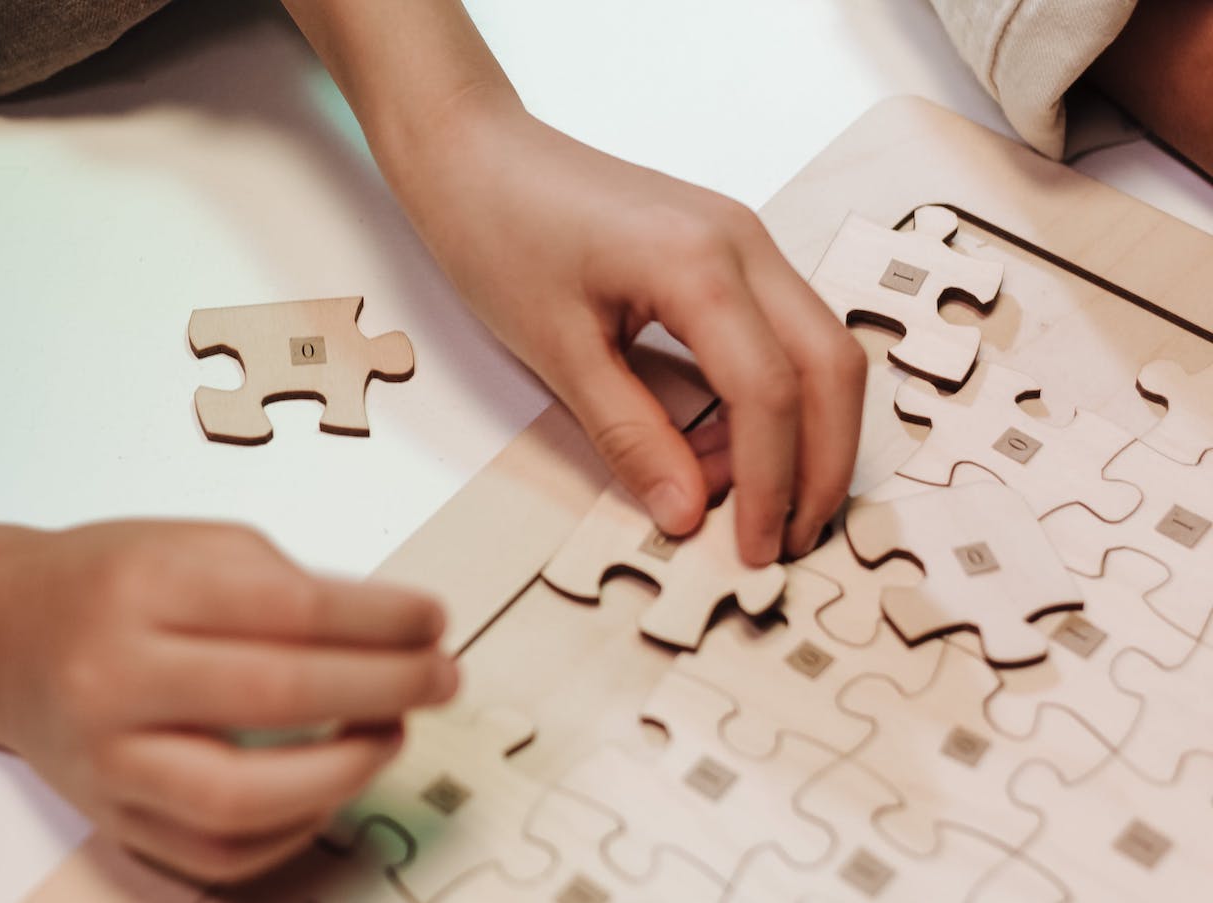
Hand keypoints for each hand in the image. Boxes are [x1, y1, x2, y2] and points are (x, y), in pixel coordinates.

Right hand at [0, 521, 456, 882]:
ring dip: (344, 774)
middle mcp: (114, 679)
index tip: (434, 619)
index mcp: (143, 590)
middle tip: (440, 678)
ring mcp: (107, 761)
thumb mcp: (194, 544)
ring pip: (243, 799)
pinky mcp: (110, 818)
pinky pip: (215, 855)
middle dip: (384, 689)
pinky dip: (290, 830)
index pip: (290, 608)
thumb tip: (393, 635)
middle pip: (276, 696)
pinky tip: (330, 788)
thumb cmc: (109, 581)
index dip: (382, 619)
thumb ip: (287, 582)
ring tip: (390, 736)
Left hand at [389, 105, 864, 562]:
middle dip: (819, 464)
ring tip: (731, 497)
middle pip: (830, 367)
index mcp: (699, 263)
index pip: (770, 393)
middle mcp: (744, 242)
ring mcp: (744, 239)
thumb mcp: (557, 352)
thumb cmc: (498, 232)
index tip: (750, 549)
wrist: (474, 154)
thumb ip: (629, 435)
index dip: (770, 484)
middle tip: (783, 539)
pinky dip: (766, 396)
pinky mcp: (728, 250)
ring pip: (816, 349)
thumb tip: (684, 512)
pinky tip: (717, 443)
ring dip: (795, 433)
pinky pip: (778, 331)